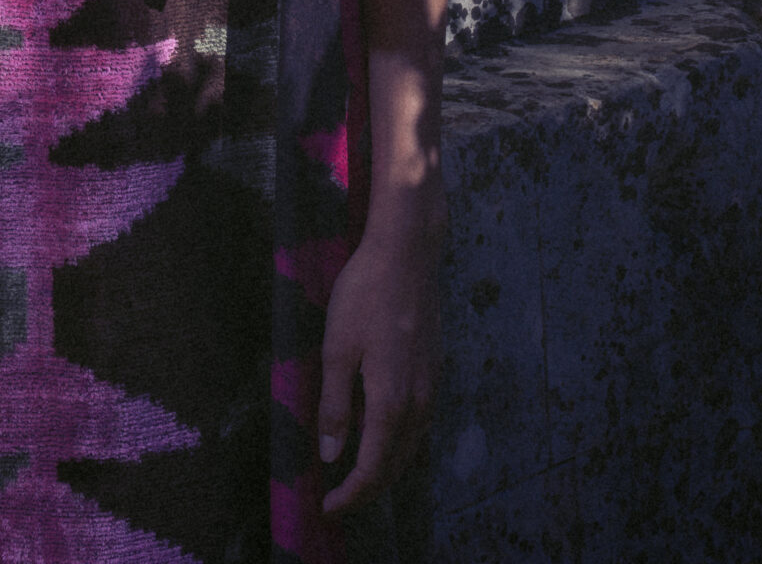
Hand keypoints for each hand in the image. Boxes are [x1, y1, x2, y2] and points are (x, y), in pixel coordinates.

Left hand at [317, 184, 441, 515]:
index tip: (326, 508)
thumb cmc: (365, 295)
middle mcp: (418, 403)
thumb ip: (335, 406)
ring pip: (411, 447)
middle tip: (338, 498)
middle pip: (396, 466)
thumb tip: (331, 456)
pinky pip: (420, 424)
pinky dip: (400, 443)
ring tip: (357, 473)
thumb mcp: (337, 349)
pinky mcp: (435, 369)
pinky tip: (383, 433)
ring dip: (386, 468)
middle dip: (368, 490)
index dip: (350, 496)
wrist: (407, 253)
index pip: (372, 470)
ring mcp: (431, 386)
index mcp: (391, 403)